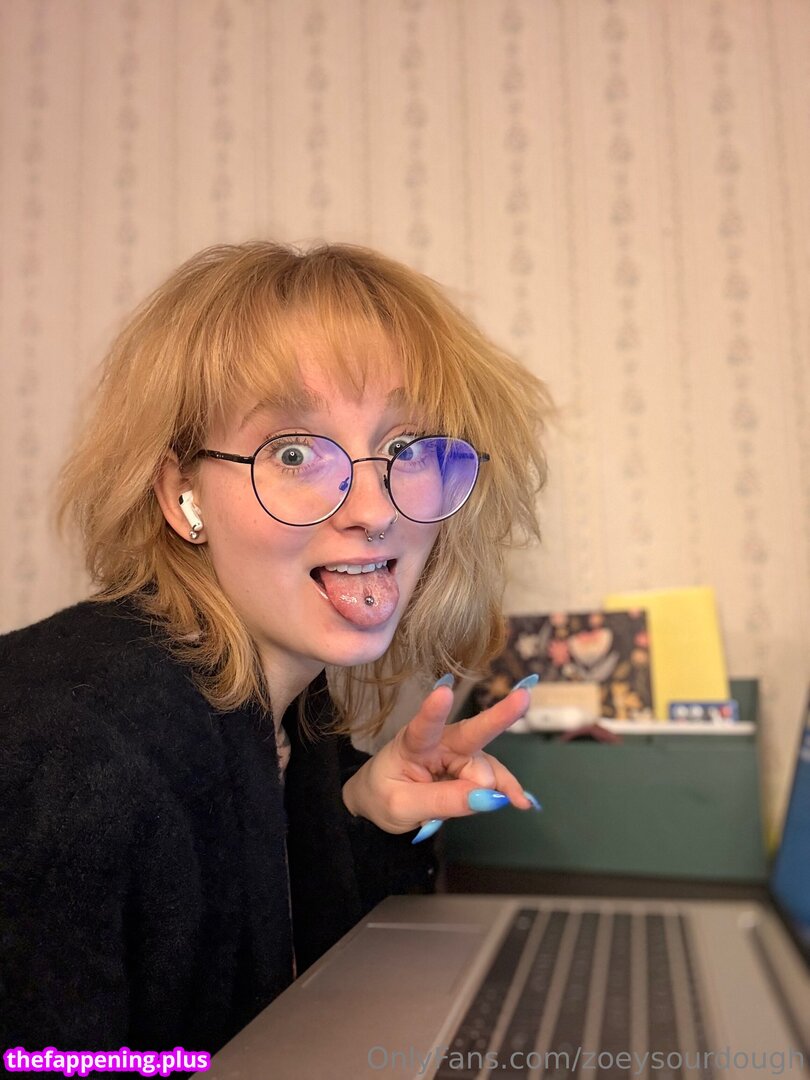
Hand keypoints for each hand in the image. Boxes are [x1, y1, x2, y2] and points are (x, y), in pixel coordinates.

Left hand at [341, 677, 539, 834]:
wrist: (377, 799)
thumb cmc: (383, 795)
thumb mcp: (402, 807)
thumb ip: (443, 801)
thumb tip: (487, 796)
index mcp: (412, 744)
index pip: (423, 727)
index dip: (434, 710)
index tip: (444, 693)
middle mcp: (439, 740)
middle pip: (471, 731)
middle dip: (498, 715)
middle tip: (524, 697)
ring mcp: (458, 752)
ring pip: (485, 765)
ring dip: (498, 782)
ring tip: (512, 802)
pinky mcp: (469, 765)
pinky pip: (493, 777)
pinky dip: (506, 788)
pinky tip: (522, 801)